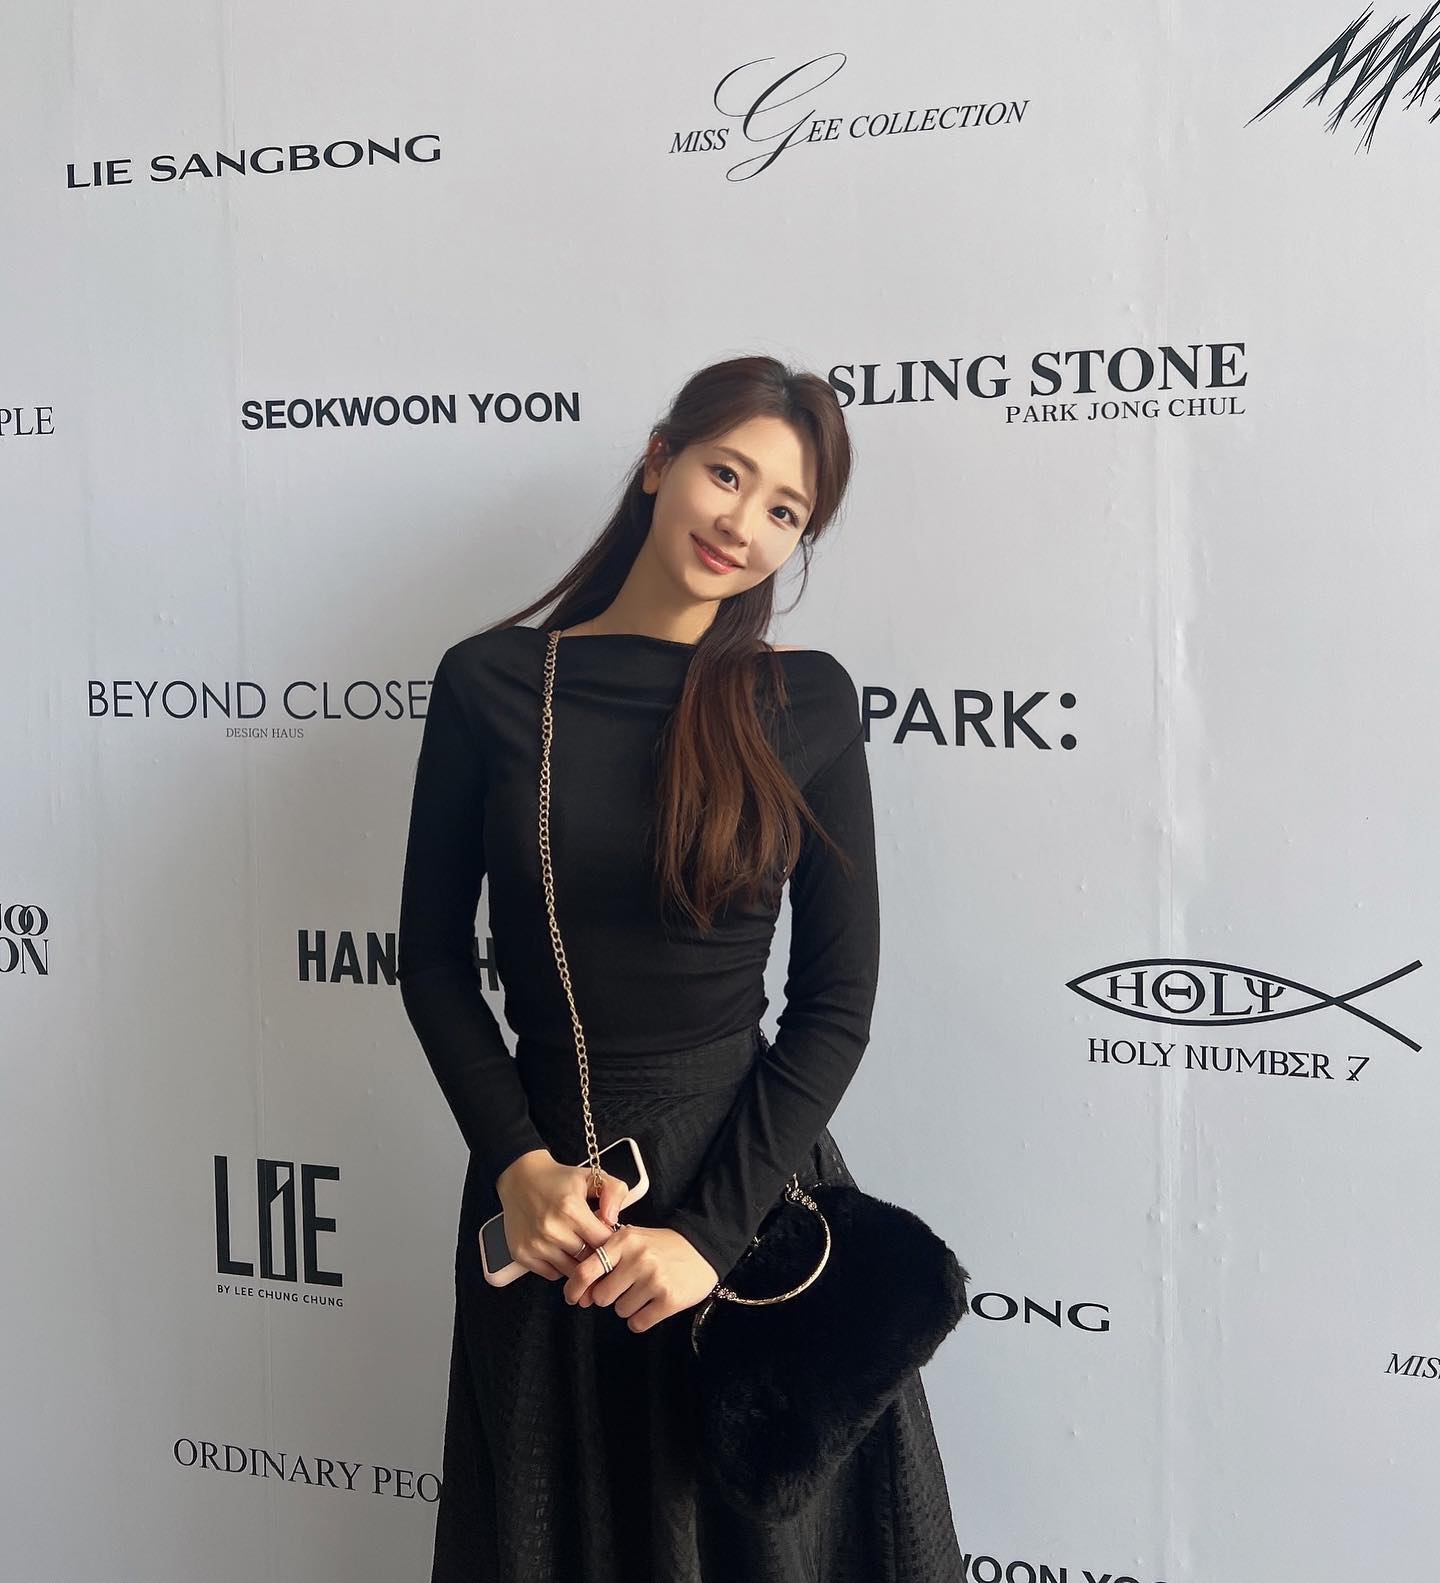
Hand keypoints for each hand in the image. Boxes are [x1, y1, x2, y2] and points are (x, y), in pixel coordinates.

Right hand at [492, 1149, 624, 1280]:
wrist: (520, 1179)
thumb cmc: (559, 1180)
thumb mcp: (592, 1176)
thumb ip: (614, 1191)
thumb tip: (613, 1220)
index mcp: (571, 1209)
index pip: (603, 1242)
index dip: (610, 1241)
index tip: (608, 1236)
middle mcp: (552, 1229)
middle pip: (588, 1259)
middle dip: (595, 1253)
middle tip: (593, 1242)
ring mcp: (535, 1244)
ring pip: (571, 1271)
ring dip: (578, 1262)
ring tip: (577, 1245)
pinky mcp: (521, 1254)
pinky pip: (552, 1274)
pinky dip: (559, 1266)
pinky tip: (559, 1249)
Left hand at [563, 1225, 718, 1332]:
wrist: (702, 1248)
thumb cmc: (659, 1246)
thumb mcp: (632, 1240)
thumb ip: (604, 1259)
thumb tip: (581, 1294)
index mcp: (624, 1240)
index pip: (586, 1270)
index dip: (574, 1288)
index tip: (574, 1297)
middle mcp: (638, 1258)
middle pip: (602, 1297)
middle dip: (611, 1296)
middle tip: (627, 1286)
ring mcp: (655, 1279)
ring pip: (621, 1311)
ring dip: (630, 1306)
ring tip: (646, 1290)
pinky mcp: (670, 1299)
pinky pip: (638, 1323)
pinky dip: (642, 1319)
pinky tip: (653, 1304)